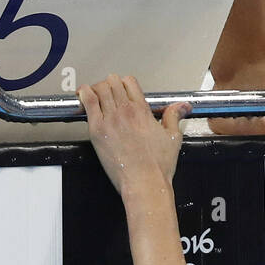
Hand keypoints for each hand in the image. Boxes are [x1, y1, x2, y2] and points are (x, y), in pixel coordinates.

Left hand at [78, 74, 188, 194]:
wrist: (144, 182)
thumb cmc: (157, 165)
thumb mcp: (173, 137)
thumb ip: (174, 116)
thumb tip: (182, 106)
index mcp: (142, 110)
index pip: (129, 82)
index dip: (125, 83)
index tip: (122, 89)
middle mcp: (126, 111)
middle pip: (113, 82)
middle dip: (110, 84)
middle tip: (108, 93)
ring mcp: (110, 119)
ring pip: (100, 89)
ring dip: (97, 88)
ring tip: (95, 94)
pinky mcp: (97, 131)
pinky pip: (88, 103)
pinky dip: (84, 95)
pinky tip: (83, 95)